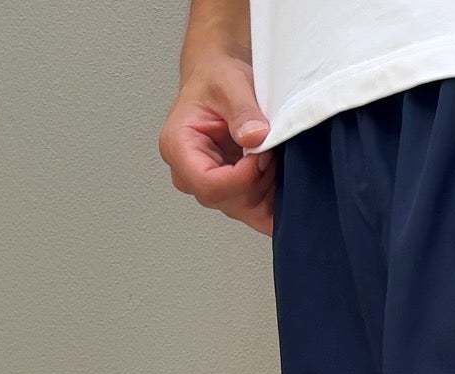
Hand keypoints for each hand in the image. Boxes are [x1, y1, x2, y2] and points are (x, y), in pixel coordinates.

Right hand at [159, 52, 274, 234]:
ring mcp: (209, 188)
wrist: (218, 81)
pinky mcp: (228, 194)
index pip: (210, 185)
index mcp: (178, 147)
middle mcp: (188, 175)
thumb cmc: (216, 79)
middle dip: (259, 180)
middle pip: (229, 201)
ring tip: (270, 153)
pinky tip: (276, 174)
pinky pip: (255, 212)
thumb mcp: (230, 83)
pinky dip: (272, 199)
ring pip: (245, 210)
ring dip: (267, 187)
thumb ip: (243, 111)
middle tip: (271, 149)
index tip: (263, 153)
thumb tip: (255, 138)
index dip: (244, 177)